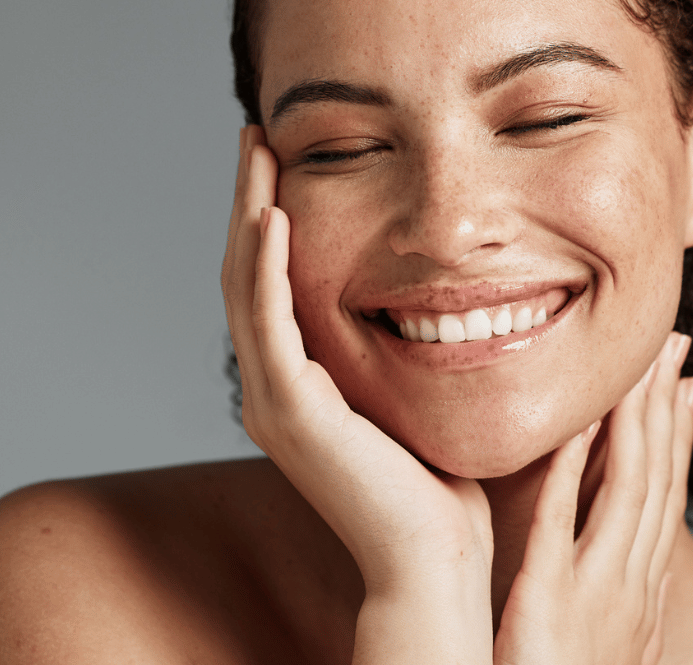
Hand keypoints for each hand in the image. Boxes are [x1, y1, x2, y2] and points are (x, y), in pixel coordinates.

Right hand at [221, 127, 494, 660]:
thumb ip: (413, 337)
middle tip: (257, 135)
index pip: (273, 280)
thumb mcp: (422, 386)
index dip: (272, 215)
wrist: (437, 556)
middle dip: (250, 198)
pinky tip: (274, 215)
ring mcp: (275, 400)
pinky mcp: (291, 413)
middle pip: (248, 271)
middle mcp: (273, 386)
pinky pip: (268, 326)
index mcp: (299, 380)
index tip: (285, 156)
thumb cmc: (442, 478)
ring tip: (256, 151)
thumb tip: (446, 286)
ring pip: (246, 286)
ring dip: (248, 213)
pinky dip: (267, 268)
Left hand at [493, 333, 692, 664]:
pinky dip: (570, 470)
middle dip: (667, 407)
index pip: (667, 492)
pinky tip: (572, 426)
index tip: (684, 380)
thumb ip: (615, 584)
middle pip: (658, 477)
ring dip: (635, 421)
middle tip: (674, 345)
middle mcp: (632, 582)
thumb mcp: (608, 635)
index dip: (678, 433)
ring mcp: (597, 589)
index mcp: (642, 586)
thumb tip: (631, 546)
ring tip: (638, 364)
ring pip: (628, 488)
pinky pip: (562, 522)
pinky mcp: (549, 599)